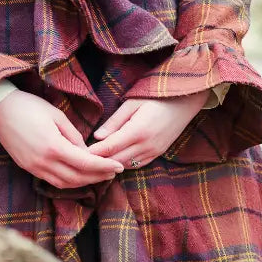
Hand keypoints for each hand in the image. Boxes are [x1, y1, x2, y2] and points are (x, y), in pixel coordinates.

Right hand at [0, 89, 123, 188]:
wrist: (0, 110)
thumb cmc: (30, 107)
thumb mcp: (57, 115)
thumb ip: (73, 135)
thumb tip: (86, 152)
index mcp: (53, 147)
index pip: (84, 163)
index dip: (103, 167)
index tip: (118, 167)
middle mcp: (43, 162)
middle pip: (76, 178)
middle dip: (97, 177)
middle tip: (113, 172)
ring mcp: (34, 168)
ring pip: (64, 184)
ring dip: (83, 182)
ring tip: (99, 175)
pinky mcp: (27, 168)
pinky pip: (52, 181)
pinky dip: (68, 181)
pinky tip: (77, 174)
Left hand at [87, 92, 206, 168]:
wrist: (184, 100)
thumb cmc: (156, 96)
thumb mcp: (133, 103)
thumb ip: (115, 121)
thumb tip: (97, 137)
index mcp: (137, 131)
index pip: (109, 148)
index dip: (92, 153)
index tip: (77, 154)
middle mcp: (146, 145)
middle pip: (115, 161)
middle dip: (98, 162)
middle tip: (81, 161)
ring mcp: (154, 152)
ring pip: (125, 165)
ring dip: (111, 165)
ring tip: (95, 162)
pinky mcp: (158, 154)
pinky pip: (137, 165)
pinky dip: (124, 164)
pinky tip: (115, 160)